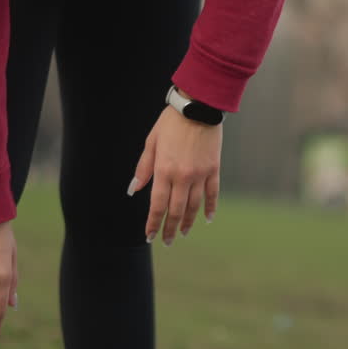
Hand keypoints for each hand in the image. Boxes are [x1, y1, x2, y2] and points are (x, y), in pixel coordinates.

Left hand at [130, 105, 221, 244]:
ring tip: (184, 233)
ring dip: (188, 222)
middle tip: (167, 241)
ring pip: (194, 206)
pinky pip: (212, 193)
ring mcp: (200, 174)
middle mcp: (182, 176)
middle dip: (170, 229)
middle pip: (176, 210)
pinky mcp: (214, 169)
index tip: (149, 236)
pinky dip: (210, 207)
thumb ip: (143, 168)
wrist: (198, 107)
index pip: (157, 205)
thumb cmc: (170, 123)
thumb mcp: (151, 142)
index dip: (153, 223)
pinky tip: (206, 218)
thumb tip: (133, 190)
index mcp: (164, 170)